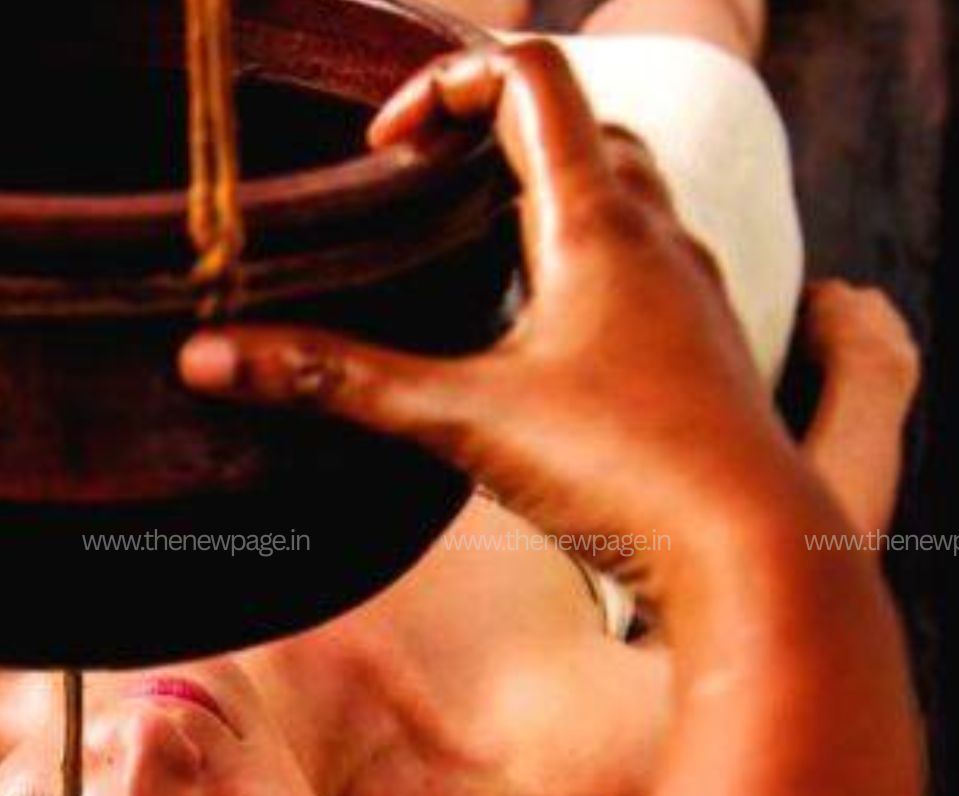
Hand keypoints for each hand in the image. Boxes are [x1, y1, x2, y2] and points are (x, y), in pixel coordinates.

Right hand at [179, 42, 853, 602]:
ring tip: (473, 239)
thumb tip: (204, 355)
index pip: (532, 79)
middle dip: (494, 126)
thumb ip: (331, 379)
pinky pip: (646, 259)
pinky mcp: (701, 347)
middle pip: (581, 125)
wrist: (754, 555)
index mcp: (597, 222)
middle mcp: (656, 237)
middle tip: (421, 179)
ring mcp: (688, 291)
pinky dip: (586, 254)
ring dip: (548, 186)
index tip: (384, 147)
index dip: (447, 82)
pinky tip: (540, 322)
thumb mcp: (457, 418)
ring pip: (624, 190)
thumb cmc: (621, 470)